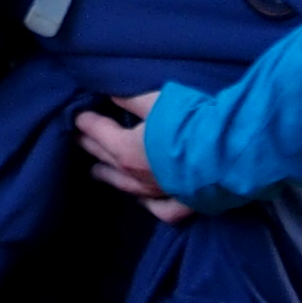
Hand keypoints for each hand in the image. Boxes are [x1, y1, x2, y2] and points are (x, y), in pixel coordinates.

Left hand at [74, 93, 193, 224]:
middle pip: (106, 159)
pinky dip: (147, 204)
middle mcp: (135, 174)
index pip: (98, 132)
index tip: (77, 116)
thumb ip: (132, 99)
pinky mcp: (180, 204)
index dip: (86, 122)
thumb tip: (111, 94)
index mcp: (125, 149)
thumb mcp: (156, 100)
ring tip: (96, 171)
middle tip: (78, 139)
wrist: (224, 155)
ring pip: (126, 186)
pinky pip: (158, 208)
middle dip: (90, 147)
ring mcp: (157, 193)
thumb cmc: (188, 123)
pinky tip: (143, 201)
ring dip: (109, 176)